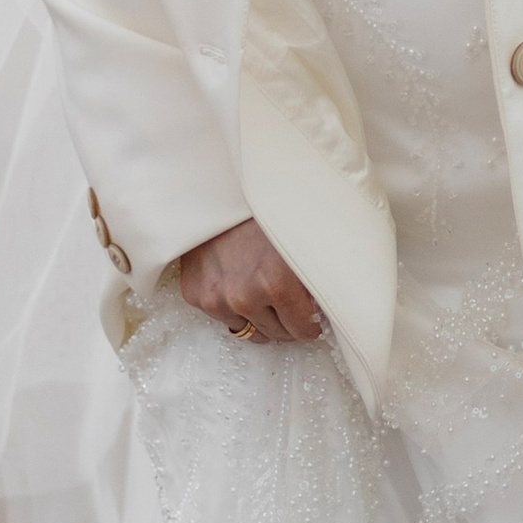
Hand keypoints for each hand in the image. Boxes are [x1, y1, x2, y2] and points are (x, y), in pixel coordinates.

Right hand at [177, 216, 325, 344]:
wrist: (221, 188)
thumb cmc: (267, 209)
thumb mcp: (304, 240)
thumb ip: (318, 280)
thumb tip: (327, 310)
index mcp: (277, 284)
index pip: (303, 331)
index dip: (311, 323)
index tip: (312, 315)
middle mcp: (244, 296)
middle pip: (277, 334)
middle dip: (286, 320)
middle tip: (288, 299)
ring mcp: (216, 298)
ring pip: (248, 330)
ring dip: (259, 316)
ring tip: (262, 289)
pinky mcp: (195, 294)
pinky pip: (223, 318)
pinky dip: (232, 306)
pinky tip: (239, 281)